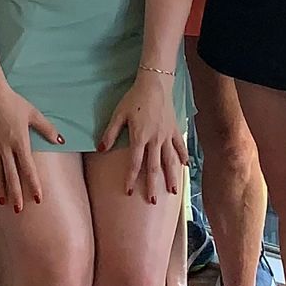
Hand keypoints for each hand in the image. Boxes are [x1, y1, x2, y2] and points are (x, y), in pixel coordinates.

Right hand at [0, 82, 61, 214]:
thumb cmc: (14, 102)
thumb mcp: (34, 114)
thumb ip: (47, 129)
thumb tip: (60, 140)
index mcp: (20, 143)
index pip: (28, 169)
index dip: (34, 184)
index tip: (38, 199)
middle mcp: (6, 148)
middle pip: (11, 175)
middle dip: (15, 194)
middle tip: (18, 209)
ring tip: (1, 201)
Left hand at [98, 71, 187, 204]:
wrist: (155, 84)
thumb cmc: (133, 98)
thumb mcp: (118, 114)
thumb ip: (110, 133)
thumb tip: (100, 149)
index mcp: (140, 137)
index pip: (135, 163)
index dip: (131, 178)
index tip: (129, 191)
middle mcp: (155, 140)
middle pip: (154, 167)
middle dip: (153, 185)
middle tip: (153, 200)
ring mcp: (167, 136)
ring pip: (170, 160)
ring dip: (171, 177)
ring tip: (173, 191)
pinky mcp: (174, 129)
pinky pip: (180, 147)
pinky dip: (183, 157)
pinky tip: (185, 167)